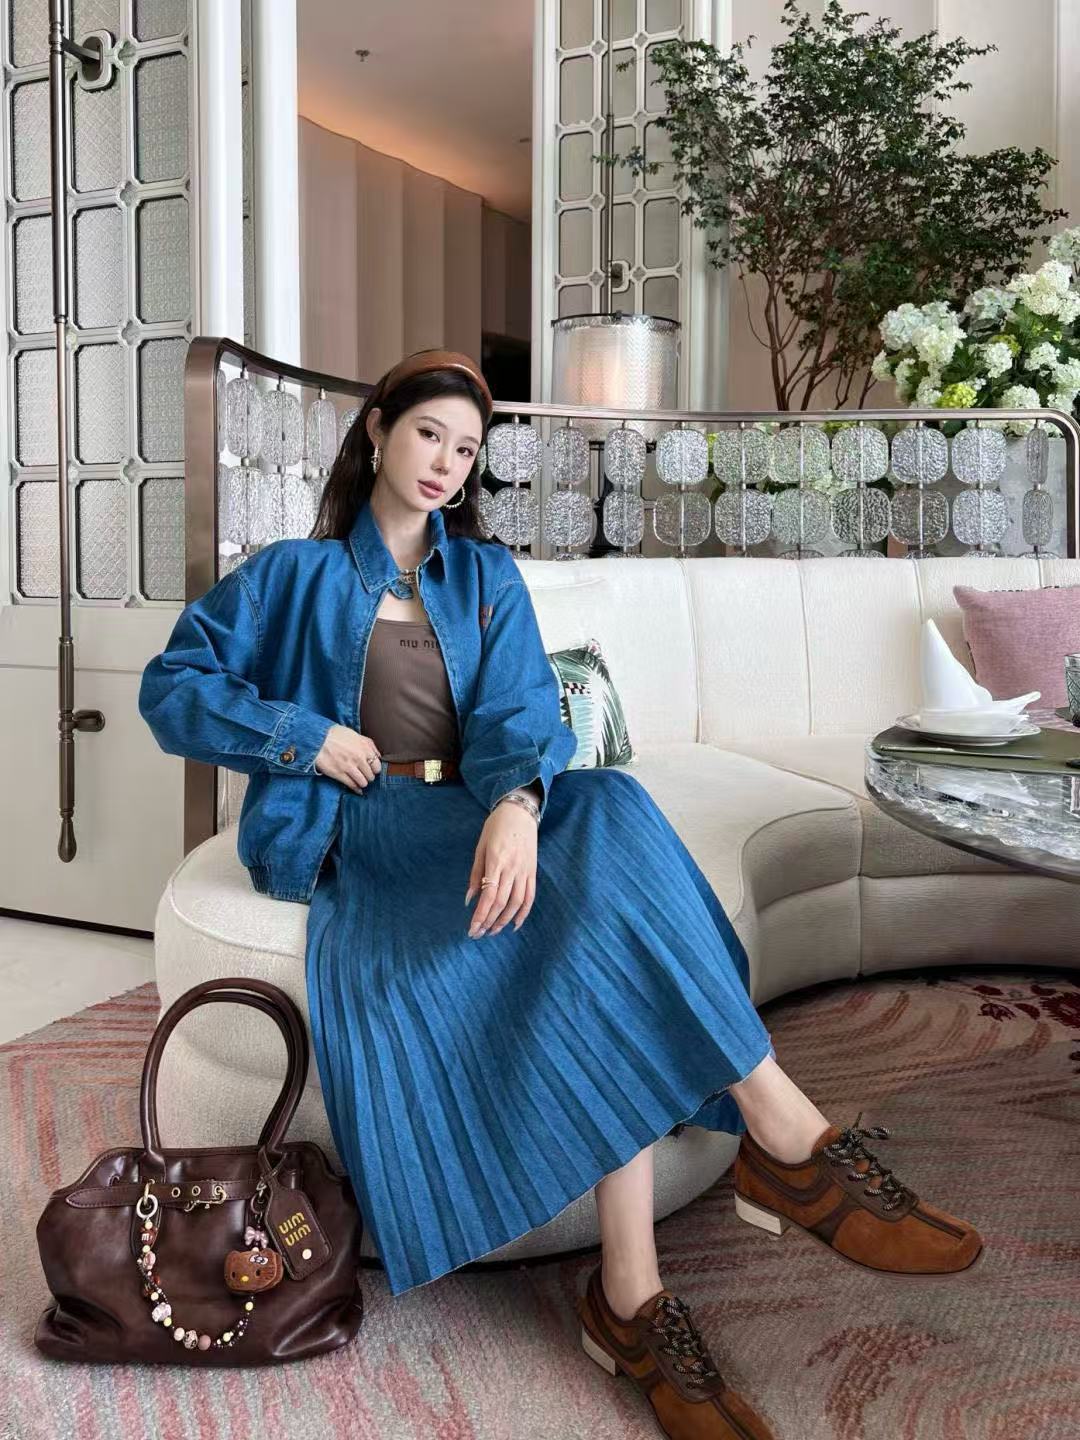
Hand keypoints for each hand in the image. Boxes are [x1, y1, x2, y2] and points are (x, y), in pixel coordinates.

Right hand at [314, 725, 381, 791]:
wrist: (318, 739)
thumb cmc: (336, 735)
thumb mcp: (355, 735)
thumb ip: (369, 744)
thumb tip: (378, 756)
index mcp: (364, 748)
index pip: (377, 766)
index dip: (375, 769)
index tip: (371, 770)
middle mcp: (359, 758)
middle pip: (371, 776)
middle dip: (368, 777)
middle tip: (364, 776)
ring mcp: (349, 767)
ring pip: (363, 782)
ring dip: (362, 783)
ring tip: (359, 781)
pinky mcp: (339, 774)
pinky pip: (352, 785)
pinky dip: (356, 789)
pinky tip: (357, 790)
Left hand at [464, 802, 536, 936]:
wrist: (520, 812)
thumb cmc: (495, 828)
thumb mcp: (480, 847)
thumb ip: (475, 874)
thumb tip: (470, 900)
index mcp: (496, 861)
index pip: (489, 895)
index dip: (480, 915)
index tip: (472, 929)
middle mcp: (512, 868)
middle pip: (501, 903)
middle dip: (488, 922)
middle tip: (478, 934)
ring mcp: (524, 871)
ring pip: (516, 903)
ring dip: (504, 920)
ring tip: (493, 931)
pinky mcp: (532, 872)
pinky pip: (530, 897)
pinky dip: (523, 913)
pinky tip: (514, 924)